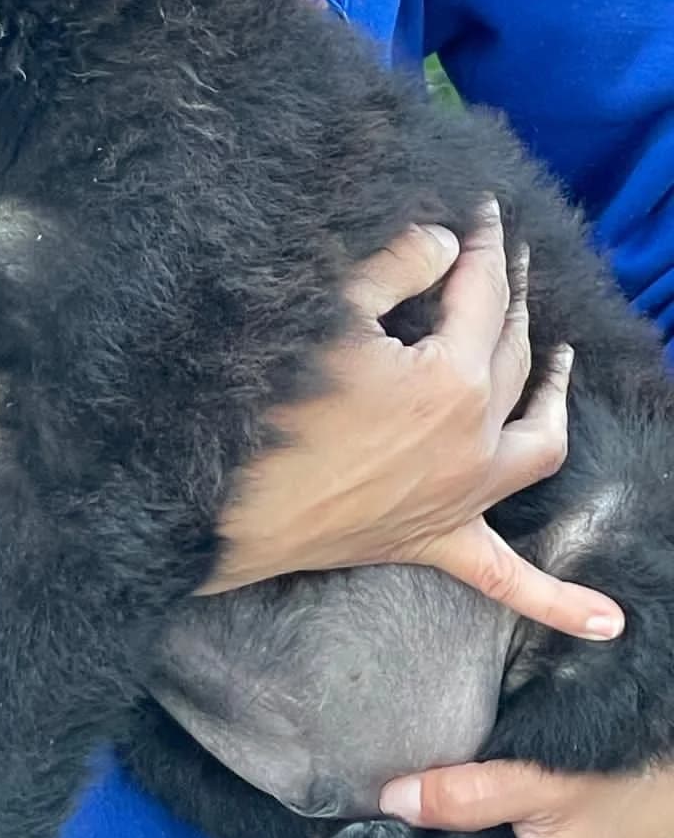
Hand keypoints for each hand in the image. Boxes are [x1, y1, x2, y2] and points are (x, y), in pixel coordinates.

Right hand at [199, 202, 622, 640]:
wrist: (227, 505)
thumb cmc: (270, 407)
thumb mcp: (328, 314)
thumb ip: (397, 267)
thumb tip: (447, 245)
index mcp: (452, 378)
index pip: (483, 292)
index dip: (484, 244)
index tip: (482, 210)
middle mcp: (474, 438)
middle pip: (512, 351)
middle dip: (513, 296)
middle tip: (505, 257)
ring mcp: (462, 496)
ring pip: (538, 443)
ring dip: (555, 398)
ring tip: (563, 362)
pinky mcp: (435, 539)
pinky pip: (508, 579)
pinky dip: (561, 602)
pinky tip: (610, 626)